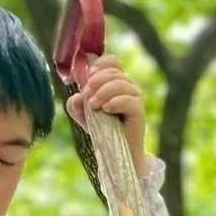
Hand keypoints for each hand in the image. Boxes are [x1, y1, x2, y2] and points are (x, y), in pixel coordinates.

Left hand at [67, 55, 147, 175]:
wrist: (116, 153)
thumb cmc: (102, 131)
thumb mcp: (83, 116)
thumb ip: (76, 105)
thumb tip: (76, 97)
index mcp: (115, 82)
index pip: (112, 62)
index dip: (101, 64)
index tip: (89, 74)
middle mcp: (128, 87)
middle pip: (114, 71)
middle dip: (96, 82)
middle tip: (87, 97)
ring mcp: (135, 98)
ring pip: (121, 83)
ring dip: (104, 91)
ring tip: (94, 106)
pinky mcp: (139, 111)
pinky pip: (130, 100)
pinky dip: (116, 102)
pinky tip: (106, 109)